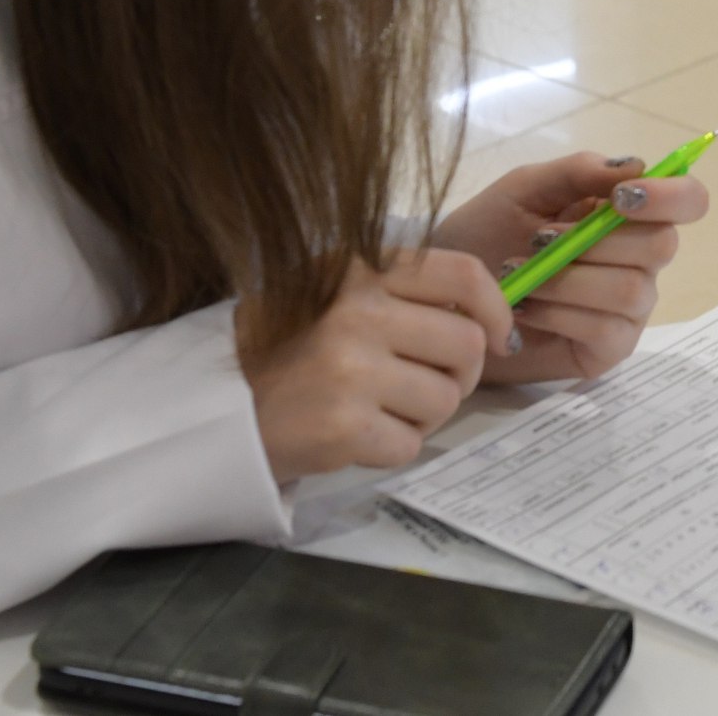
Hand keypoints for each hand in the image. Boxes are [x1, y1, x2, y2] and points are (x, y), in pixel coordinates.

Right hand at [242, 249, 512, 481]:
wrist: (219, 407)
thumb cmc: (287, 348)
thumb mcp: (337, 292)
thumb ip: (403, 293)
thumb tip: (488, 318)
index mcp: (361, 270)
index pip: (463, 275)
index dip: (496, 309)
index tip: (499, 336)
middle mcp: (358, 311)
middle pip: (467, 345)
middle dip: (461, 374)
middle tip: (428, 385)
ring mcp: (351, 369)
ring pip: (447, 398)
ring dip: (424, 415)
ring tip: (380, 409)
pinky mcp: (345, 425)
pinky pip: (412, 444)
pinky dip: (393, 447)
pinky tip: (357, 434)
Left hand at [428, 152, 710, 385]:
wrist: (444, 291)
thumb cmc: (486, 233)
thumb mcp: (524, 189)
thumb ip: (578, 172)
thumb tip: (637, 167)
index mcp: (629, 215)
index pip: (689, 200)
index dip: (670, 196)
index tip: (619, 198)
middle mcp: (640, 261)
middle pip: (661, 245)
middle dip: (596, 240)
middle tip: (539, 240)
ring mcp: (629, 309)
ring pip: (629, 289)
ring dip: (567, 279)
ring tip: (520, 276)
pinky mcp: (608, 350)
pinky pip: (605, 329)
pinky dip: (558, 313)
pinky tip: (524, 310)